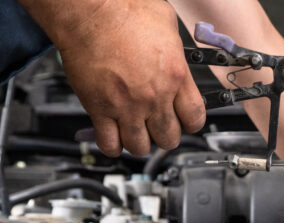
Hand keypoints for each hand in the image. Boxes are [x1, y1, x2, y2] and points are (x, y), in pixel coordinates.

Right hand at [50, 0, 205, 155]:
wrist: (88, 11)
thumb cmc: (123, 9)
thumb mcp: (167, 25)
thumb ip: (176, 51)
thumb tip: (178, 57)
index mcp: (175, 76)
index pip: (195, 118)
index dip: (190, 123)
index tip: (183, 120)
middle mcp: (153, 96)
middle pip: (169, 138)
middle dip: (165, 135)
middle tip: (158, 126)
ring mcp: (127, 106)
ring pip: (140, 147)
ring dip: (139, 142)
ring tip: (136, 132)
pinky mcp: (100, 109)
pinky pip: (109, 144)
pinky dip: (112, 145)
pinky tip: (113, 136)